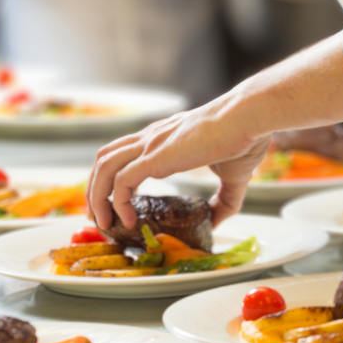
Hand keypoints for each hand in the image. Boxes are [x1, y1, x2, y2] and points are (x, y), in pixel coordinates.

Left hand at [88, 100, 271, 229]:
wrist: (248, 117)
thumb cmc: (245, 138)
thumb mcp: (234, 177)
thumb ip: (224, 201)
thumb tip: (217, 224)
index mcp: (164, 139)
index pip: (123, 154)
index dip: (112, 180)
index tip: (115, 206)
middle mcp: (150, 138)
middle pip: (103, 159)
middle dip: (94, 189)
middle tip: (100, 218)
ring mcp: (150, 145)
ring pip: (103, 168)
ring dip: (97, 197)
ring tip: (105, 222)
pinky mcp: (155, 156)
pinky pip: (121, 180)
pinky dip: (117, 201)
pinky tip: (129, 219)